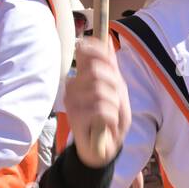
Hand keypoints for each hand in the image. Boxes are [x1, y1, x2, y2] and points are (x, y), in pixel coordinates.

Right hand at [66, 36, 129, 168]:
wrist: (101, 148)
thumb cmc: (109, 117)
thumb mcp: (116, 90)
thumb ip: (111, 67)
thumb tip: (107, 39)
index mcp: (83, 76)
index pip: (86, 52)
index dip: (99, 51)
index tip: (110, 64)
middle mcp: (73, 85)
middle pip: (98, 71)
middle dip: (115, 86)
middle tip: (116, 101)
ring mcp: (72, 100)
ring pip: (101, 91)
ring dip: (114, 105)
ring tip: (111, 114)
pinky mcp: (75, 115)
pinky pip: (101, 109)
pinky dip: (111, 117)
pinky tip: (108, 124)